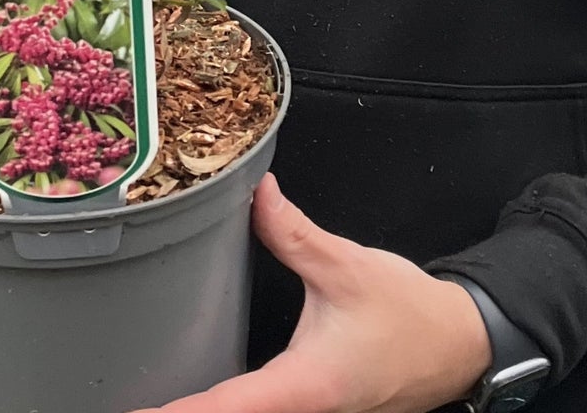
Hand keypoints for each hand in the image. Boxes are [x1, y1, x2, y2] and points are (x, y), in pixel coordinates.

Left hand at [130, 175, 491, 412]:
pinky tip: (199, 395)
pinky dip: (228, 404)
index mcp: (303, 386)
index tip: (133, 412)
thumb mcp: (348, 266)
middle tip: (129, 399)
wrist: (457, 344)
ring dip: (204, 408)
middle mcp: (301, 411)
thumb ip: (295, 234)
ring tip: (150, 399)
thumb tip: (258, 194)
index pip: (226, 407)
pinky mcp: (312, 406)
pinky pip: (263, 411)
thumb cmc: (409, 315)